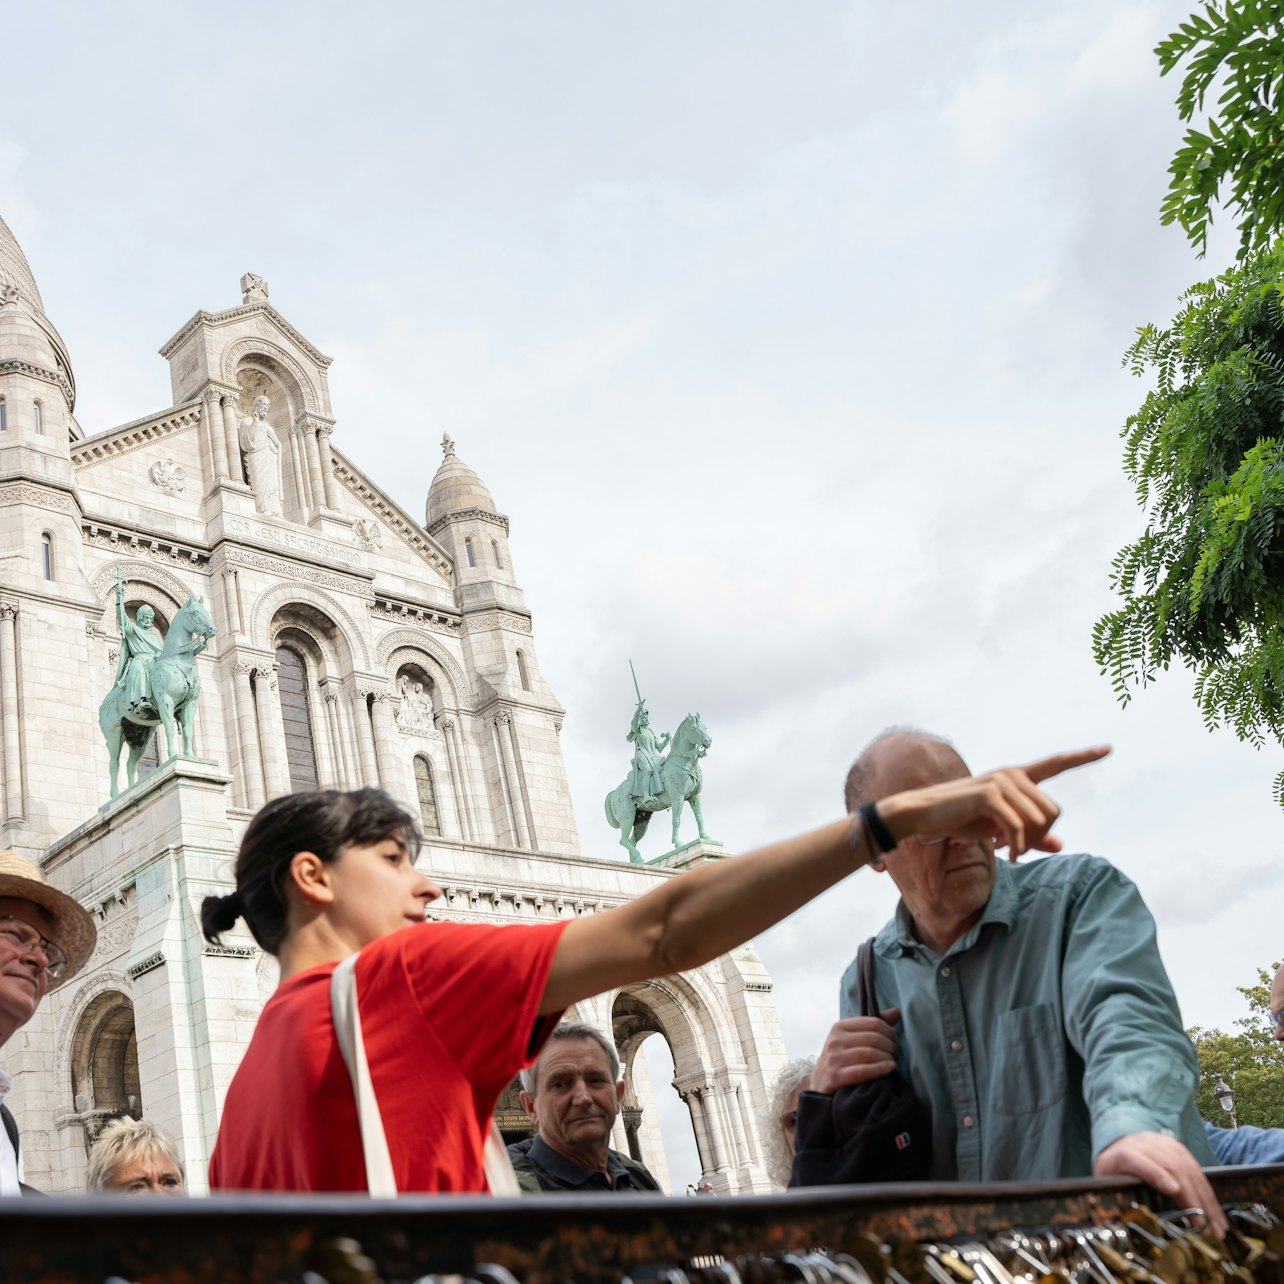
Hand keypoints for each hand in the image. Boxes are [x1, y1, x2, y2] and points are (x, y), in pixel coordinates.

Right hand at [811, 1012, 900, 1094]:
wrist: (820, 1084)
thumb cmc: (842, 1059)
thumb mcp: (853, 1039)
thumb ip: (874, 1026)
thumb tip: (896, 1012)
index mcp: (840, 1027)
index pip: (873, 1023)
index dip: (890, 1031)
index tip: (896, 1041)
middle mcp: (835, 1040)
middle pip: (873, 1038)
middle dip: (891, 1046)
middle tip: (897, 1054)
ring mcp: (834, 1058)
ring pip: (869, 1054)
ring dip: (887, 1058)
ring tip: (894, 1062)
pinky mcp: (835, 1076)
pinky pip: (862, 1071)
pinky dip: (880, 1069)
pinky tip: (890, 1068)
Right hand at [878, 746, 1110, 858]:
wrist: (924, 814)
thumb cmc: (961, 819)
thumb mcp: (1000, 829)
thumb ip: (1031, 835)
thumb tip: (1061, 845)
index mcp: (1017, 778)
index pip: (1055, 764)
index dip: (1083, 757)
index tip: (1108, 748)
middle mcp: (1012, 774)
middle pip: (1053, 811)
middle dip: (1040, 836)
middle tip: (1017, 849)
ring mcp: (1001, 781)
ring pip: (1039, 820)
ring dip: (1026, 843)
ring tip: (1006, 849)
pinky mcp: (989, 794)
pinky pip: (1019, 826)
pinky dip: (1016, 845)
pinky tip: (1005, 852)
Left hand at [1094, 1131, 1225, 1235]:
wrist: (1121, 1143)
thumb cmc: (1115, 1172)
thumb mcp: (1106, 1185)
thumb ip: (1109, 1205)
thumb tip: (1112, 1227)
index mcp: (1119, 1155)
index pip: (1133, 1159)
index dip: (1154, 1173)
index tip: (1172, 1190)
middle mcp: (1142, 1145)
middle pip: (1169, 1166)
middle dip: (1190, 1198)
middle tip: (1204, 1226)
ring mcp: (1163, 1144)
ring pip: (1188, 1169)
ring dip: (1205, 1199)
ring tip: (1216, 1227)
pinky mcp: (1178, 1148)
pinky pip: (1197, 1170)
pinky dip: (1209, 1193)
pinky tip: (1216, 1213)